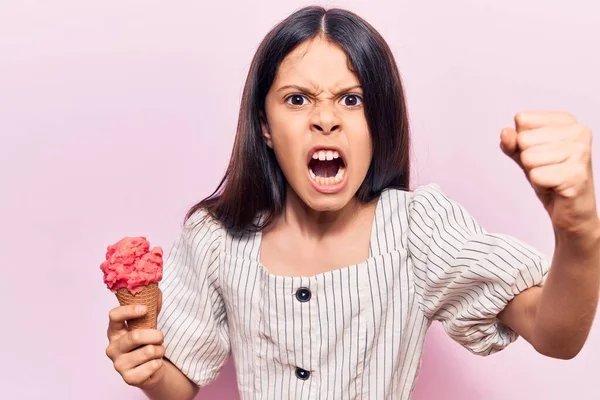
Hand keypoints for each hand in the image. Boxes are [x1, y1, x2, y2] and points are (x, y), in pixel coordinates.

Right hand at [105, 304, 165, 389]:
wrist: (150, 369)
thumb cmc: (147, 342)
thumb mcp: (149, 323)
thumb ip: (152, 306)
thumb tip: (156, 290)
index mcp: (114, 331)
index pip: (114, 316)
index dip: (129, 310)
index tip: (145, 309)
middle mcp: (112, 347)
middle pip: (135, 336)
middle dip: (156, 335)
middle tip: (160, 337)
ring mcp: (118, 364)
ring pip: (148, 351)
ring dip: (160, 350)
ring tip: (156, 351)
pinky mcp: (128, 378)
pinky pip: (152, 366)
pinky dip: (159, 363)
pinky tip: (154, 363)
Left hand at [500, 111, 598, 234]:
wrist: (571, 209)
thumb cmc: (550, 178)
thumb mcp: (524, 155)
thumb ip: (512, 143)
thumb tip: (505, 133)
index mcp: (566, 120)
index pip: (522, 119)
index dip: (522, 142)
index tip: (541, 154)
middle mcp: (578, 132)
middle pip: (523, 139)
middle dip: (528, 160)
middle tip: (547, 169)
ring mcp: (580, 152)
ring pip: (528, 158)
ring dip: (535, 173)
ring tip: (551, 177)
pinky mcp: (576, 174)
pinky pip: (536, 176)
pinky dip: (540, 185)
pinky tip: (555, 187)